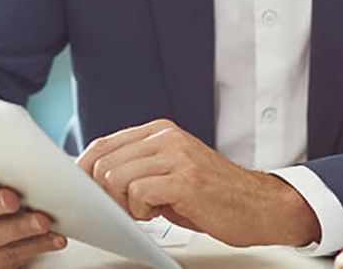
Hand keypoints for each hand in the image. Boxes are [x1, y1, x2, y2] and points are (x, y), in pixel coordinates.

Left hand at [76, 118, 319, 247]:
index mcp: (161, 131)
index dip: (85, 171)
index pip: (103, 144)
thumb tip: (94, 177)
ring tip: (148, 210)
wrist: (260, 206)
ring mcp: (177, 155)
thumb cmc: (213, 195)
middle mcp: (167, 136)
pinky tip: (160, 213)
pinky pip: (138, 192)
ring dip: (124, 203)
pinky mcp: (185, 178)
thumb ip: (138, 167)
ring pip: (116, 177)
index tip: (82, 192)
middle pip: (103, 161)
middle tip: (126, 209)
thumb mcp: (170, 172)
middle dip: (104, 193)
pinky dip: (140, 211)